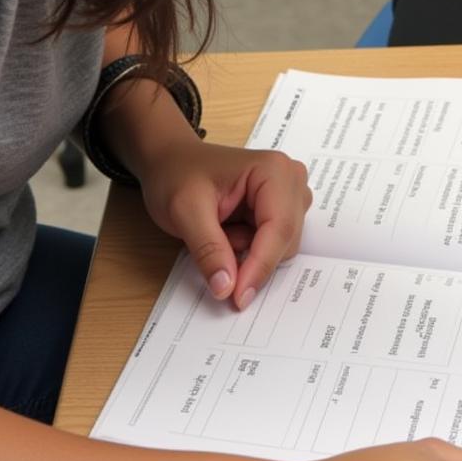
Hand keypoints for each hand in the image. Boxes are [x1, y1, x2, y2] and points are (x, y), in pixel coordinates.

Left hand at [137, 139, 310, 309]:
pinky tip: (229, 229)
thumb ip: (208, 250)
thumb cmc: (177, 176)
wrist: (170, 162)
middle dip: (250, 255)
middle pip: (286, 240)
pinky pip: (275, 243)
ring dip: (248, 250)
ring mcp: (290, 193)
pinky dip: (249, 247)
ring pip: (282, 245)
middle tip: (212, 243)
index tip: (239, 298)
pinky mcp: (283, 207)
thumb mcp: (184, 211)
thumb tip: (227, 288)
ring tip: (219, 229)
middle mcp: (291, 179)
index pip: (279, 228)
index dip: (260, 266)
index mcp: (273, 171)